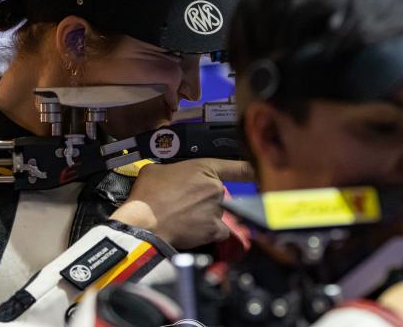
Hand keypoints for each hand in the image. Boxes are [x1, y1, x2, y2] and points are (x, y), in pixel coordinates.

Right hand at [110, 159, 252, 248]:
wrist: (143, 224)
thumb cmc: (147, 195)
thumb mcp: (155, 170)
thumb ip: (171, 170)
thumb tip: (170, 177)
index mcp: (205, 169)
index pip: (239, 168)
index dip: (251, 170)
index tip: (259, 173)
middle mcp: (216, 188)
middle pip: (218, 194)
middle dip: (205, 199)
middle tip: (184, 204)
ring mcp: (217, 210)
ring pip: (216, 213)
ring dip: (205, 216)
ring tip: (182, 219)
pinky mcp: (214, 230)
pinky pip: (218, 231)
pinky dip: (208, 232)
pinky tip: (192, 231)